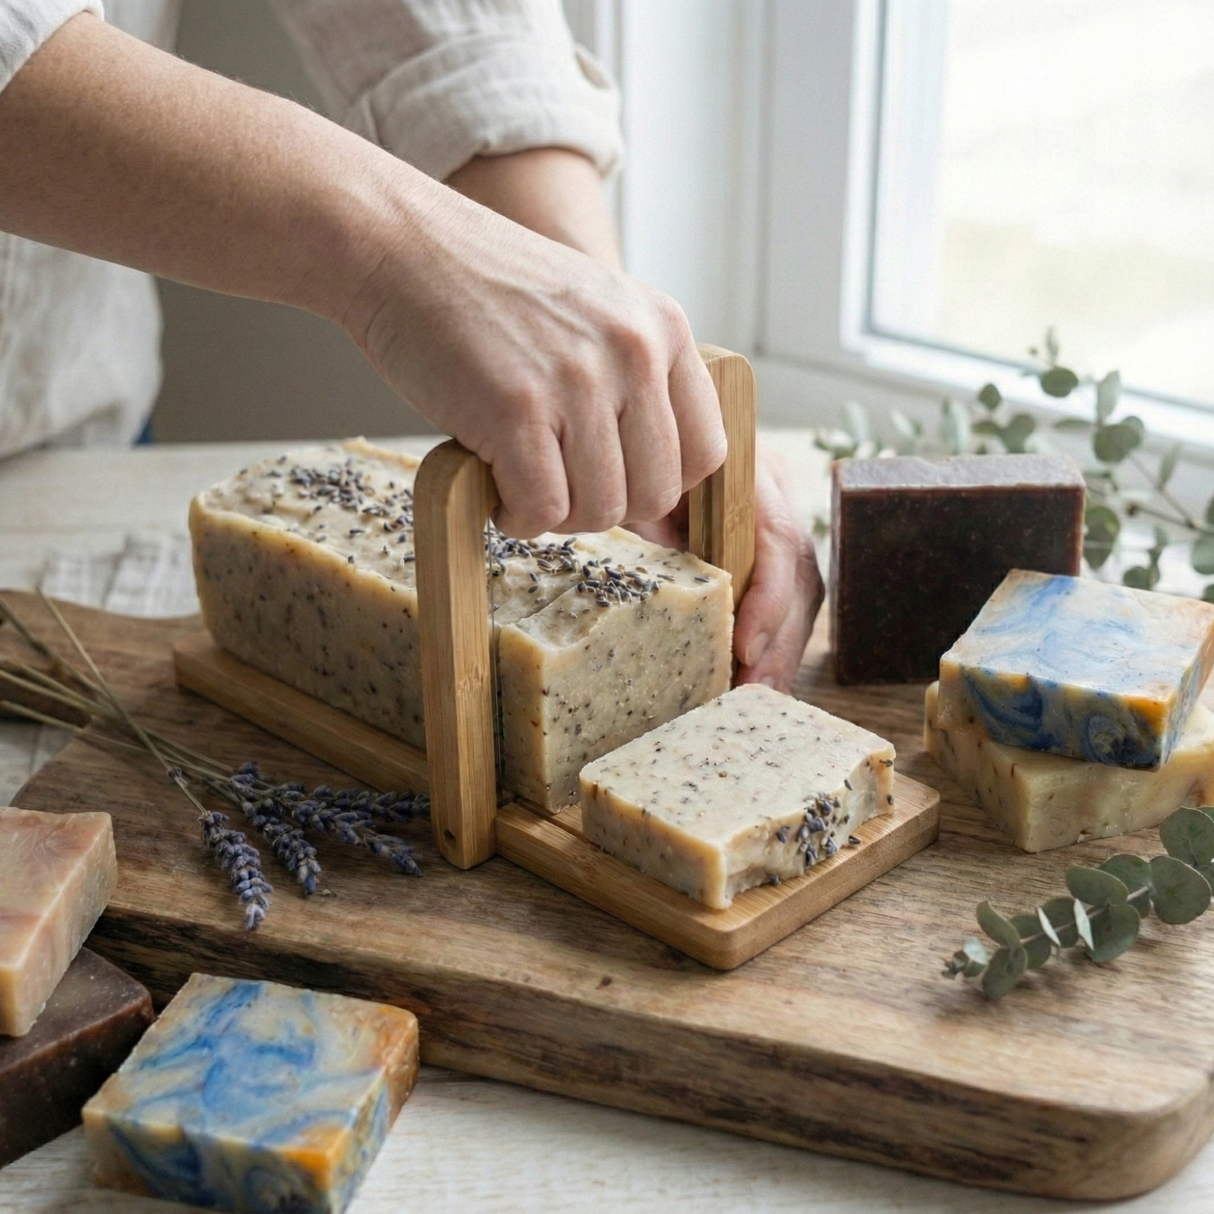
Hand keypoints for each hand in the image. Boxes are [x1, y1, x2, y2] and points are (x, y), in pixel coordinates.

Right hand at [437, 151, 824, 684]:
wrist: (402, 246)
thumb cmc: (490, 293)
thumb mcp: (596, 316)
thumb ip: (636, 383)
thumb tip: (661, 500)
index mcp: (664, 328)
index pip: (705, 453)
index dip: (661, 489)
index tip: (617, 488)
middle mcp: (633, 351)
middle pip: (655, 494)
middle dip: (605, 508)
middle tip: (557, 485)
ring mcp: (578, 380)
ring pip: (600, 511)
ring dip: (557, 515)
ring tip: (520, 482)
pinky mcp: (517, 409)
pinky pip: (542, 509)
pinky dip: (517, 517)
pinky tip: (494, 489)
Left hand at [631, 444, 823, 690]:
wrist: (651, 444)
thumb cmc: (644, 475)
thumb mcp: (643, 500)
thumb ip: (653, 538)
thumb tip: (654, 597)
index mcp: (749, 475)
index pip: (777, 538)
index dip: (768, 599)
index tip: (745, 648)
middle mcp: (778, 499)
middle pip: (799, 577)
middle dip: (779, 641)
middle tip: (753, 690)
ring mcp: (783, 529)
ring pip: (802, 597)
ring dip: (782, 652)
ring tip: (758, 696)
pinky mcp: (776, 559)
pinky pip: (789, 606)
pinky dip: (775, 646)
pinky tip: (761, 682)